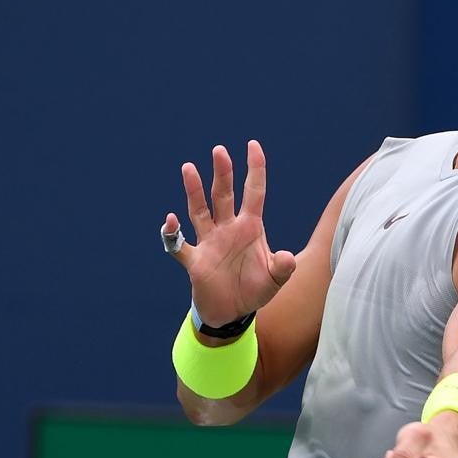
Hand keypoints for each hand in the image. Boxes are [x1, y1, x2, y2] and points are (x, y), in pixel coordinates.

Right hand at [162, 140, 296, 326]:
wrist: (232, 312)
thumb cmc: (254, 290)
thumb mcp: (274, 281)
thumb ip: (283, 268)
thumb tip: (287, 257)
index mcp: (250, 227)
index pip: (254, 192)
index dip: (254, 169)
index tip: (252, 145)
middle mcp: (228, 229)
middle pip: (223, 194)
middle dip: (222, 172)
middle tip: (219, 150)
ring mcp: (209, 242)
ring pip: (200, 210)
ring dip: (194, 190)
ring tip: (189, 167)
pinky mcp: (195, 260)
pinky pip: (179, 244)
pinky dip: (172, 234)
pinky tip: (170, 220)